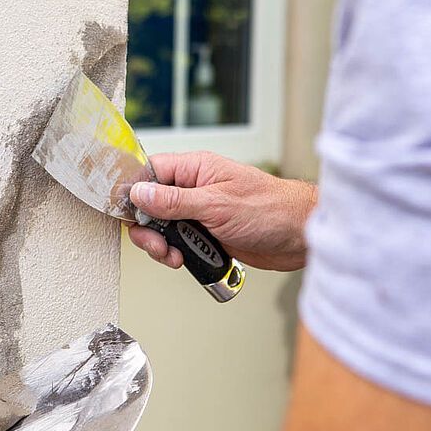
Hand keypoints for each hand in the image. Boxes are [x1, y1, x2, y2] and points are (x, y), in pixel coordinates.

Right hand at [129, 152, 316, 271]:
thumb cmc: (270, 209)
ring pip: (162, 227)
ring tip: (173, 256)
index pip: (150, 172)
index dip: (135, 192)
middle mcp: (193, 188)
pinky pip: (177, 242)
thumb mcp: (216, 204)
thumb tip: (139, 193)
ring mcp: (198, 212)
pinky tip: (183, 260)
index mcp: (195, 169)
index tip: (130, 213)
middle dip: (148, 228)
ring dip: (161, 245)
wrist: (300, 236)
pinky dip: (175, 254)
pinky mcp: (205, 233)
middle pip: (150, 205)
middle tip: (157, 244)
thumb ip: (174, 200)